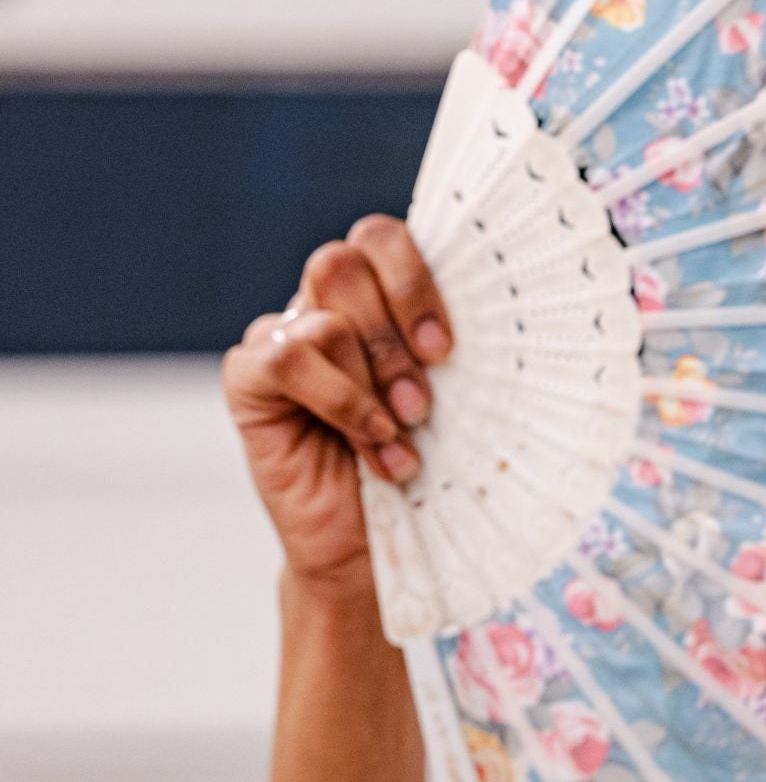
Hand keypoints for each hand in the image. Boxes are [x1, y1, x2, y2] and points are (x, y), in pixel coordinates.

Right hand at [221, 216, 450, 593]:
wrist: (372, 543)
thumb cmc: (428, 466)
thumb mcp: (458, 399)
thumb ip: (454, 349)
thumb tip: (501, 313)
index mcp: (378, 297)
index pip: (381, 238)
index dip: (413, 279)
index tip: (446, 347)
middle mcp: (325, 306)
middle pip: (342, 263)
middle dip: (392, 334)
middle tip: (424, 401)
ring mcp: (282, 337)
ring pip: (324, 318)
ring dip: (373, 379)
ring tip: (402, 431)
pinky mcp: (248, 377)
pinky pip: (287, 357)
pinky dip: (339, 399)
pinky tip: (370, 441)